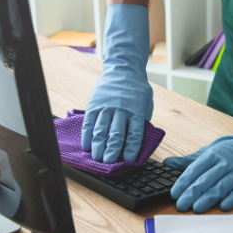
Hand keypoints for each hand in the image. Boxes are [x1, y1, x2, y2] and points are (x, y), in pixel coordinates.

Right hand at [82, 4, 152, 162]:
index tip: (128, 161)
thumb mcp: (146, 102)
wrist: (122, 68)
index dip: (131, 148)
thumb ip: (142, 120)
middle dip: (112, 150)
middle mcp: (121, 109)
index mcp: (136, 110)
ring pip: (101, 129)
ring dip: (98, 145)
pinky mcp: (94, 104)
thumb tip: (138, 141)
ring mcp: (106, 107)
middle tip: (108, 163)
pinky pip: (89, 122)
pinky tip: (86, 146)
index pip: (135, 133)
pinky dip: (87, 135)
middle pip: (116, 133)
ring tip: (96, 158)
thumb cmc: (136, 89)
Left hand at [163, 101, 232, 212]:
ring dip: (208, 199)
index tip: (174, 194)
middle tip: (181, 206)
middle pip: (205, 180)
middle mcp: (224, 163)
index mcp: (212, 155)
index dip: (183, 183)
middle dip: (191, 194)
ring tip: (196, 209)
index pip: (194, 170)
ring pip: (220, 187)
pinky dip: (232, 199)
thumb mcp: (208, 151)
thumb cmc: (230, 150)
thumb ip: (189, 160)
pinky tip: (224, 207)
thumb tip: (167, 163)